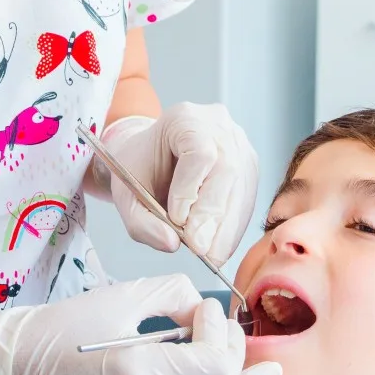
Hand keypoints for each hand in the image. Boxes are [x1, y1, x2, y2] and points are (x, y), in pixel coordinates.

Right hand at [0, 274, 280, 374]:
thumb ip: (172, 296)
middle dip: (244, 369)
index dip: (219, 333)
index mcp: (137, 373)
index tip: (206, 311)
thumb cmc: (58, 328)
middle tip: (257, 348)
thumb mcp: (119, 296)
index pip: (210, 363)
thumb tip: (203, 311)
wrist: (8, 370)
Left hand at [90, 103, 258, 268]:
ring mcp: (238, 142)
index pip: (198, 152)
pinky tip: (221, 246)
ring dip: (227, 227)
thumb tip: (171, 244)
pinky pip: (248, 197)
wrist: (152, 156)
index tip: (177, 221)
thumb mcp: (126, 197)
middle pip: (226, 169)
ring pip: (242, 186)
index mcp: (183, 118)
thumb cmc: (139, 170)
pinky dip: (234, 226)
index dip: (191, 189)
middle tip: (198, 249)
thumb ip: (142, 223)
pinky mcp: (248, 164)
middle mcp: (218, 124)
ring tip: (211, 256)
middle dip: (212, 215)